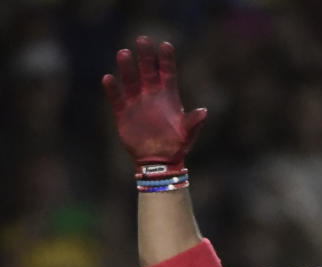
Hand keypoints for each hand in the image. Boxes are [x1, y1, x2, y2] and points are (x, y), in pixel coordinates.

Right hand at [102, 36, 206, 175]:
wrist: (159, 162)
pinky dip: (113, 90)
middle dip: (145, 56)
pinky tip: (108, 78)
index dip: (166, 60)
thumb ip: (194, 122)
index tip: (165, 45)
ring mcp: (137, 104)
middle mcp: (152, 96)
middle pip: (148, 71)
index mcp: (169, 98)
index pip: (167, 73)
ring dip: (127, 68)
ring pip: (131, 81)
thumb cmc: (177, 146)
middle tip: (142, 39)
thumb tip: (204, 112)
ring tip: (124, 52)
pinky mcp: (123, 114)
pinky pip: (117, 99)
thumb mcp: (188, 134)